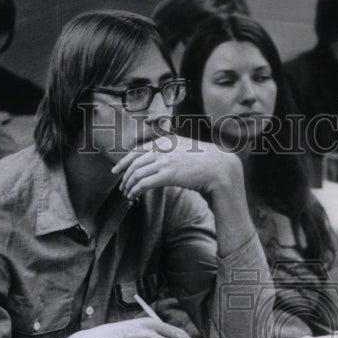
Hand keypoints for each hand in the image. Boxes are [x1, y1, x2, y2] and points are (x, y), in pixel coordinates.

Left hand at [112, 135, 240, 200]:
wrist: (220, 169)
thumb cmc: (206, 164)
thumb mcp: (186, 151)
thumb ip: (171, 153)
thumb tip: (160, 163)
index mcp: (166, 140)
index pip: (137, 150)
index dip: (124, 162)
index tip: (117, 171)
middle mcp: (163, 147)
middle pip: (134, 162)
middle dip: (125, 176)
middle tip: (122, 187)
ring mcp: (165, 160)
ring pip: (136, 173)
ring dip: (129, 186)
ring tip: (127, 194)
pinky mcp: (168, 174)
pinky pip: (143, 183)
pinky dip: (135, 191)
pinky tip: (134, 196)